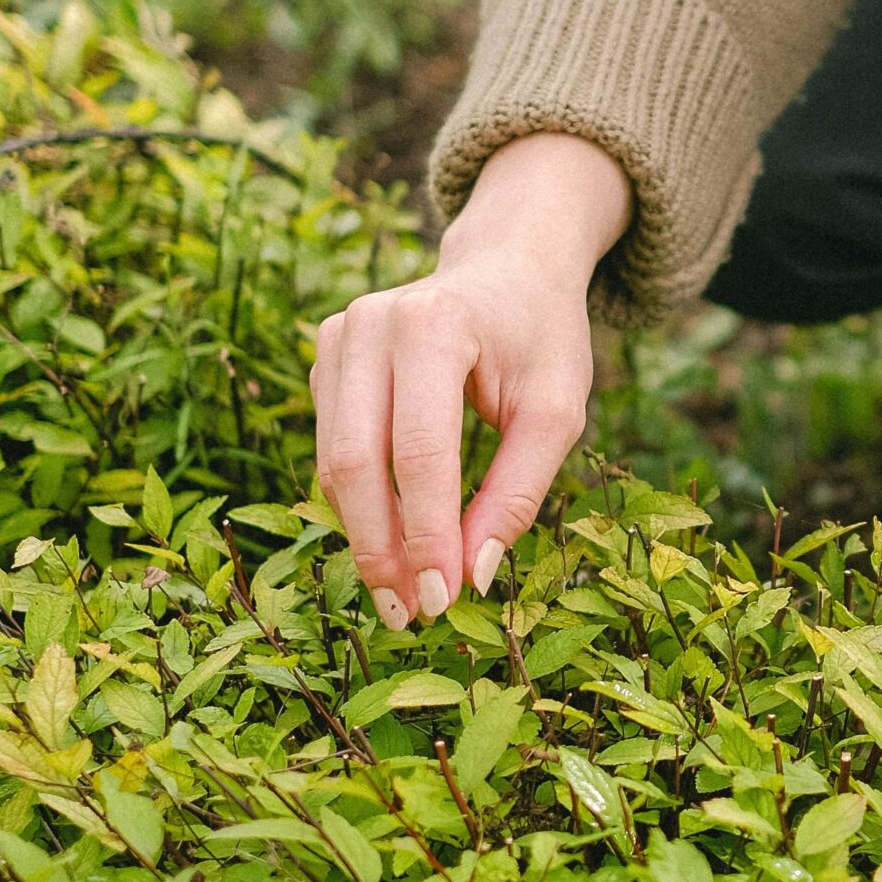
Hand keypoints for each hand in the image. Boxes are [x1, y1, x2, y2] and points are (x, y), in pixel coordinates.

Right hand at [311, 134, 631, 628]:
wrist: (508, 266)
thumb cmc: (541, 339)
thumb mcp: (557, 410)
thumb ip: (517, 490)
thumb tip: (474, 575)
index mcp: (434, 323)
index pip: (419, 452)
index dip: (426, 534)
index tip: (444, 599)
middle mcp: (368, 323)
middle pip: (357, 462)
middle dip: (382, 548)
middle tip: (411, 615)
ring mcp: (336, 335)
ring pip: (334, 462)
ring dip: (365, 536)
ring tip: (402, 595)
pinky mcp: (324, 357)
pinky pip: (332, 446)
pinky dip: (359, 503)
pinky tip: (392, 543)